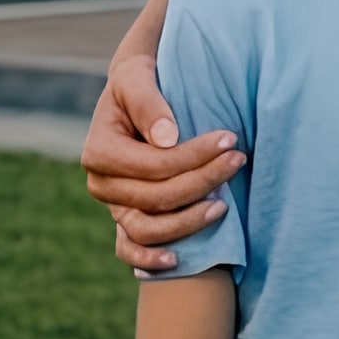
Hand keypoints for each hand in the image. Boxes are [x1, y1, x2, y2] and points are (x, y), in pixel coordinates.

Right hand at [84, 51, 241, 270]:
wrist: (134, 96)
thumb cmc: (139, 82)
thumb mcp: (137, 77)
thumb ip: (150, 104)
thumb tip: (168, 138)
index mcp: (99, 151)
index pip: (154, 165)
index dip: (193, 156)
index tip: (230, 139)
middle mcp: (101, 184)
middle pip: (157, 197)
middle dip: (202, 181)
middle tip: (238, 160)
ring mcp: (112, 206)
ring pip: (148, 229)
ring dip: (187, 223)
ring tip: (223, 206)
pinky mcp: (124, 219)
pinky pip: (129, 249)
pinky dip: (148, 259)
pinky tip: (177, 261)